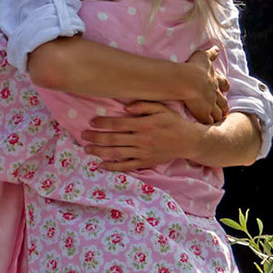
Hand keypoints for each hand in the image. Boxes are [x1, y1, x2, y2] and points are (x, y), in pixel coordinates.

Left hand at [80, 100, 207, 170]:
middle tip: (83, 135)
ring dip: (99, 151)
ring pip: (116, 153)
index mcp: (144, 124)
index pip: (118, 123)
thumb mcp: (162, 108)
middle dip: (95, 137)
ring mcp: (143, 153)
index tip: (92, 122)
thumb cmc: (174, 122)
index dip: (103, 123)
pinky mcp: (145, 162)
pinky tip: (102, 164)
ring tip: (87, 149)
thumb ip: (144, 105)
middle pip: (113, 139)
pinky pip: (126, 166)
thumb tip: (126, 108)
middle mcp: (141, 139)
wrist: (189, 141)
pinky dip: (113, 166)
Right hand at [180, 46, 226, 124]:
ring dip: (219, 116)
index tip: (226, 89)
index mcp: (215, 80)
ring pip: (218, 113)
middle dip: (225, 105)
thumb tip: (217, 48)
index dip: (224, 86)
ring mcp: (210, 105)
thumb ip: (211, 53)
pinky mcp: (204, 114)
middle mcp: (215, 94)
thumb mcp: (204, 56)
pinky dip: (210, 124)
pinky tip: (209, 128)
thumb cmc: (194, 68)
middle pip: (223, 101)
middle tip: (226, 109)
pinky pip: (208, 122)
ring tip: (220, 120)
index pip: (223, 84)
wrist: (188, 81)